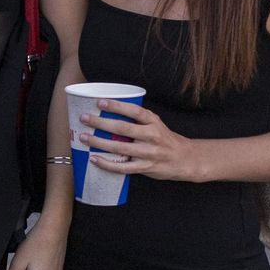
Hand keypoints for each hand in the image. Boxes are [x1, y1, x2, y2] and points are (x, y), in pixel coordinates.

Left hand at [80, 99, 204, 181]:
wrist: (186, 159)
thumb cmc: (165, 139)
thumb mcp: (156, 125)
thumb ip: (137, 120)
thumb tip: (108, 113)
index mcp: (154, 122)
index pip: (134, 111)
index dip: (117, 106)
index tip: (100, 102)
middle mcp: (152, 136)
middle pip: (123, 128)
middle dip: (101, 123)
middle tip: (84, 118)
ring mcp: (149, 153)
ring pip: (120, 148)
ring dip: (99, 142)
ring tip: (84, 137)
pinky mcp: (145, 167)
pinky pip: (122, 167)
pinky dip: (106, 164)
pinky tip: (94, 159)